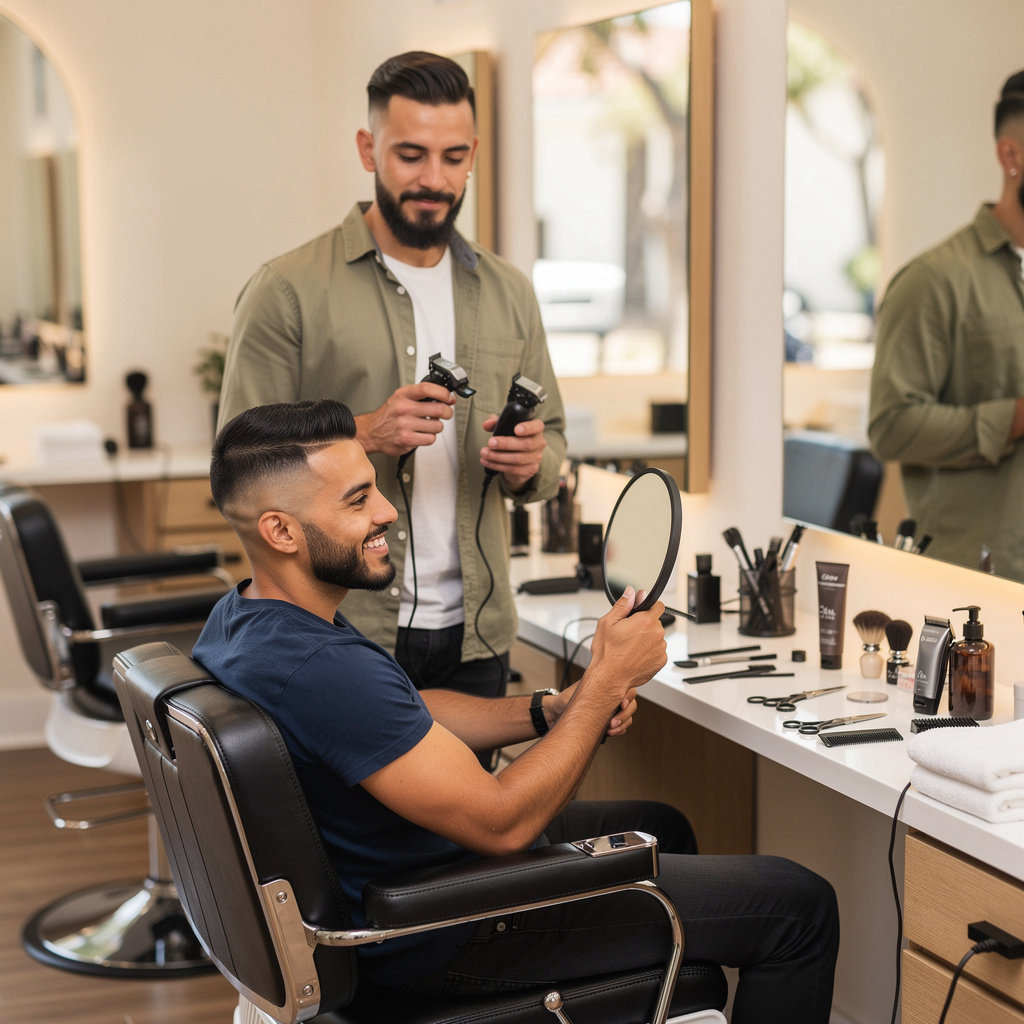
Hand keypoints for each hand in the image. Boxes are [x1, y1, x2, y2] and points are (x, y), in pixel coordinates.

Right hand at [355, 383, 455, 455]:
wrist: (372, 431)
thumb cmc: (389, 415)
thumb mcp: (401, 397)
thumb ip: (420, 396)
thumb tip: (446, 397)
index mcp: (403, 395)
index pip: (427, 389)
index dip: (443, 393)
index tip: (449, 397)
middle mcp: (404, 409)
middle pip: (438, 409)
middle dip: (447, 412)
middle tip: (446, 413)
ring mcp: (405, 425)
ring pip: (437, 426)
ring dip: (436, 427)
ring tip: (428, 425)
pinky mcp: (407, 440)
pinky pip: (430, 439)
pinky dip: (429, 437)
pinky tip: (421, 434)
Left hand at [479, 414, 546, 489]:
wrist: (521, 460)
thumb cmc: (514, 439)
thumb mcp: (507, 427)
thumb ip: (497, 423)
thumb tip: (486, 424)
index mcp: (536, 429)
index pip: (537, 426)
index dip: (528, 428)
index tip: (516, 429)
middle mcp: (539, 443)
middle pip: (526, 444)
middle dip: (506, 444)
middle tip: (491, 443)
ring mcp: (536, 458)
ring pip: (518, 459)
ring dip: (498, 456)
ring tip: (484, 453)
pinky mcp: (529, 470)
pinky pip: (513, 469)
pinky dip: (497, 465)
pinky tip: (487, 462)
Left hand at [546, 682, 636, 737]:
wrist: (556, 714)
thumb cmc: (565, 700)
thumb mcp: (577, 692)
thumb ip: (590, 691)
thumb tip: (600, 691)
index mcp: (608, 685)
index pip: (627, 688)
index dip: (628, 696)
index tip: (621, 704)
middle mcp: (612, 697)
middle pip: (632, 704)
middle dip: (625, 714)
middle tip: (613, 722)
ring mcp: (612, 711)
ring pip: (628, 716)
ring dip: (623, 724)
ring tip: (610, 730)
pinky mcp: (609, 723)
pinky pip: (622, 727)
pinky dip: (619, 730)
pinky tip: (609, 733)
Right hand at [587, 587, 666, 703]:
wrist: (610, 677)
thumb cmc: (607, 653)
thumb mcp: (608, 622)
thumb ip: (623, 605)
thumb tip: (632, 592)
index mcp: (645, 621)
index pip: (658, 605)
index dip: (648, 607)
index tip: (640, 613)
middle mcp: (657, 634)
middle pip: (655, 622)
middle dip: (644, 625)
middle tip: (628, 633)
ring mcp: (660, 649)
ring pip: (656, 637)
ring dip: (647, 639)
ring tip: (630, 647)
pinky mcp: (661, 661)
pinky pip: (657, 651)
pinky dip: (649, 652)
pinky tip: (635, 656)